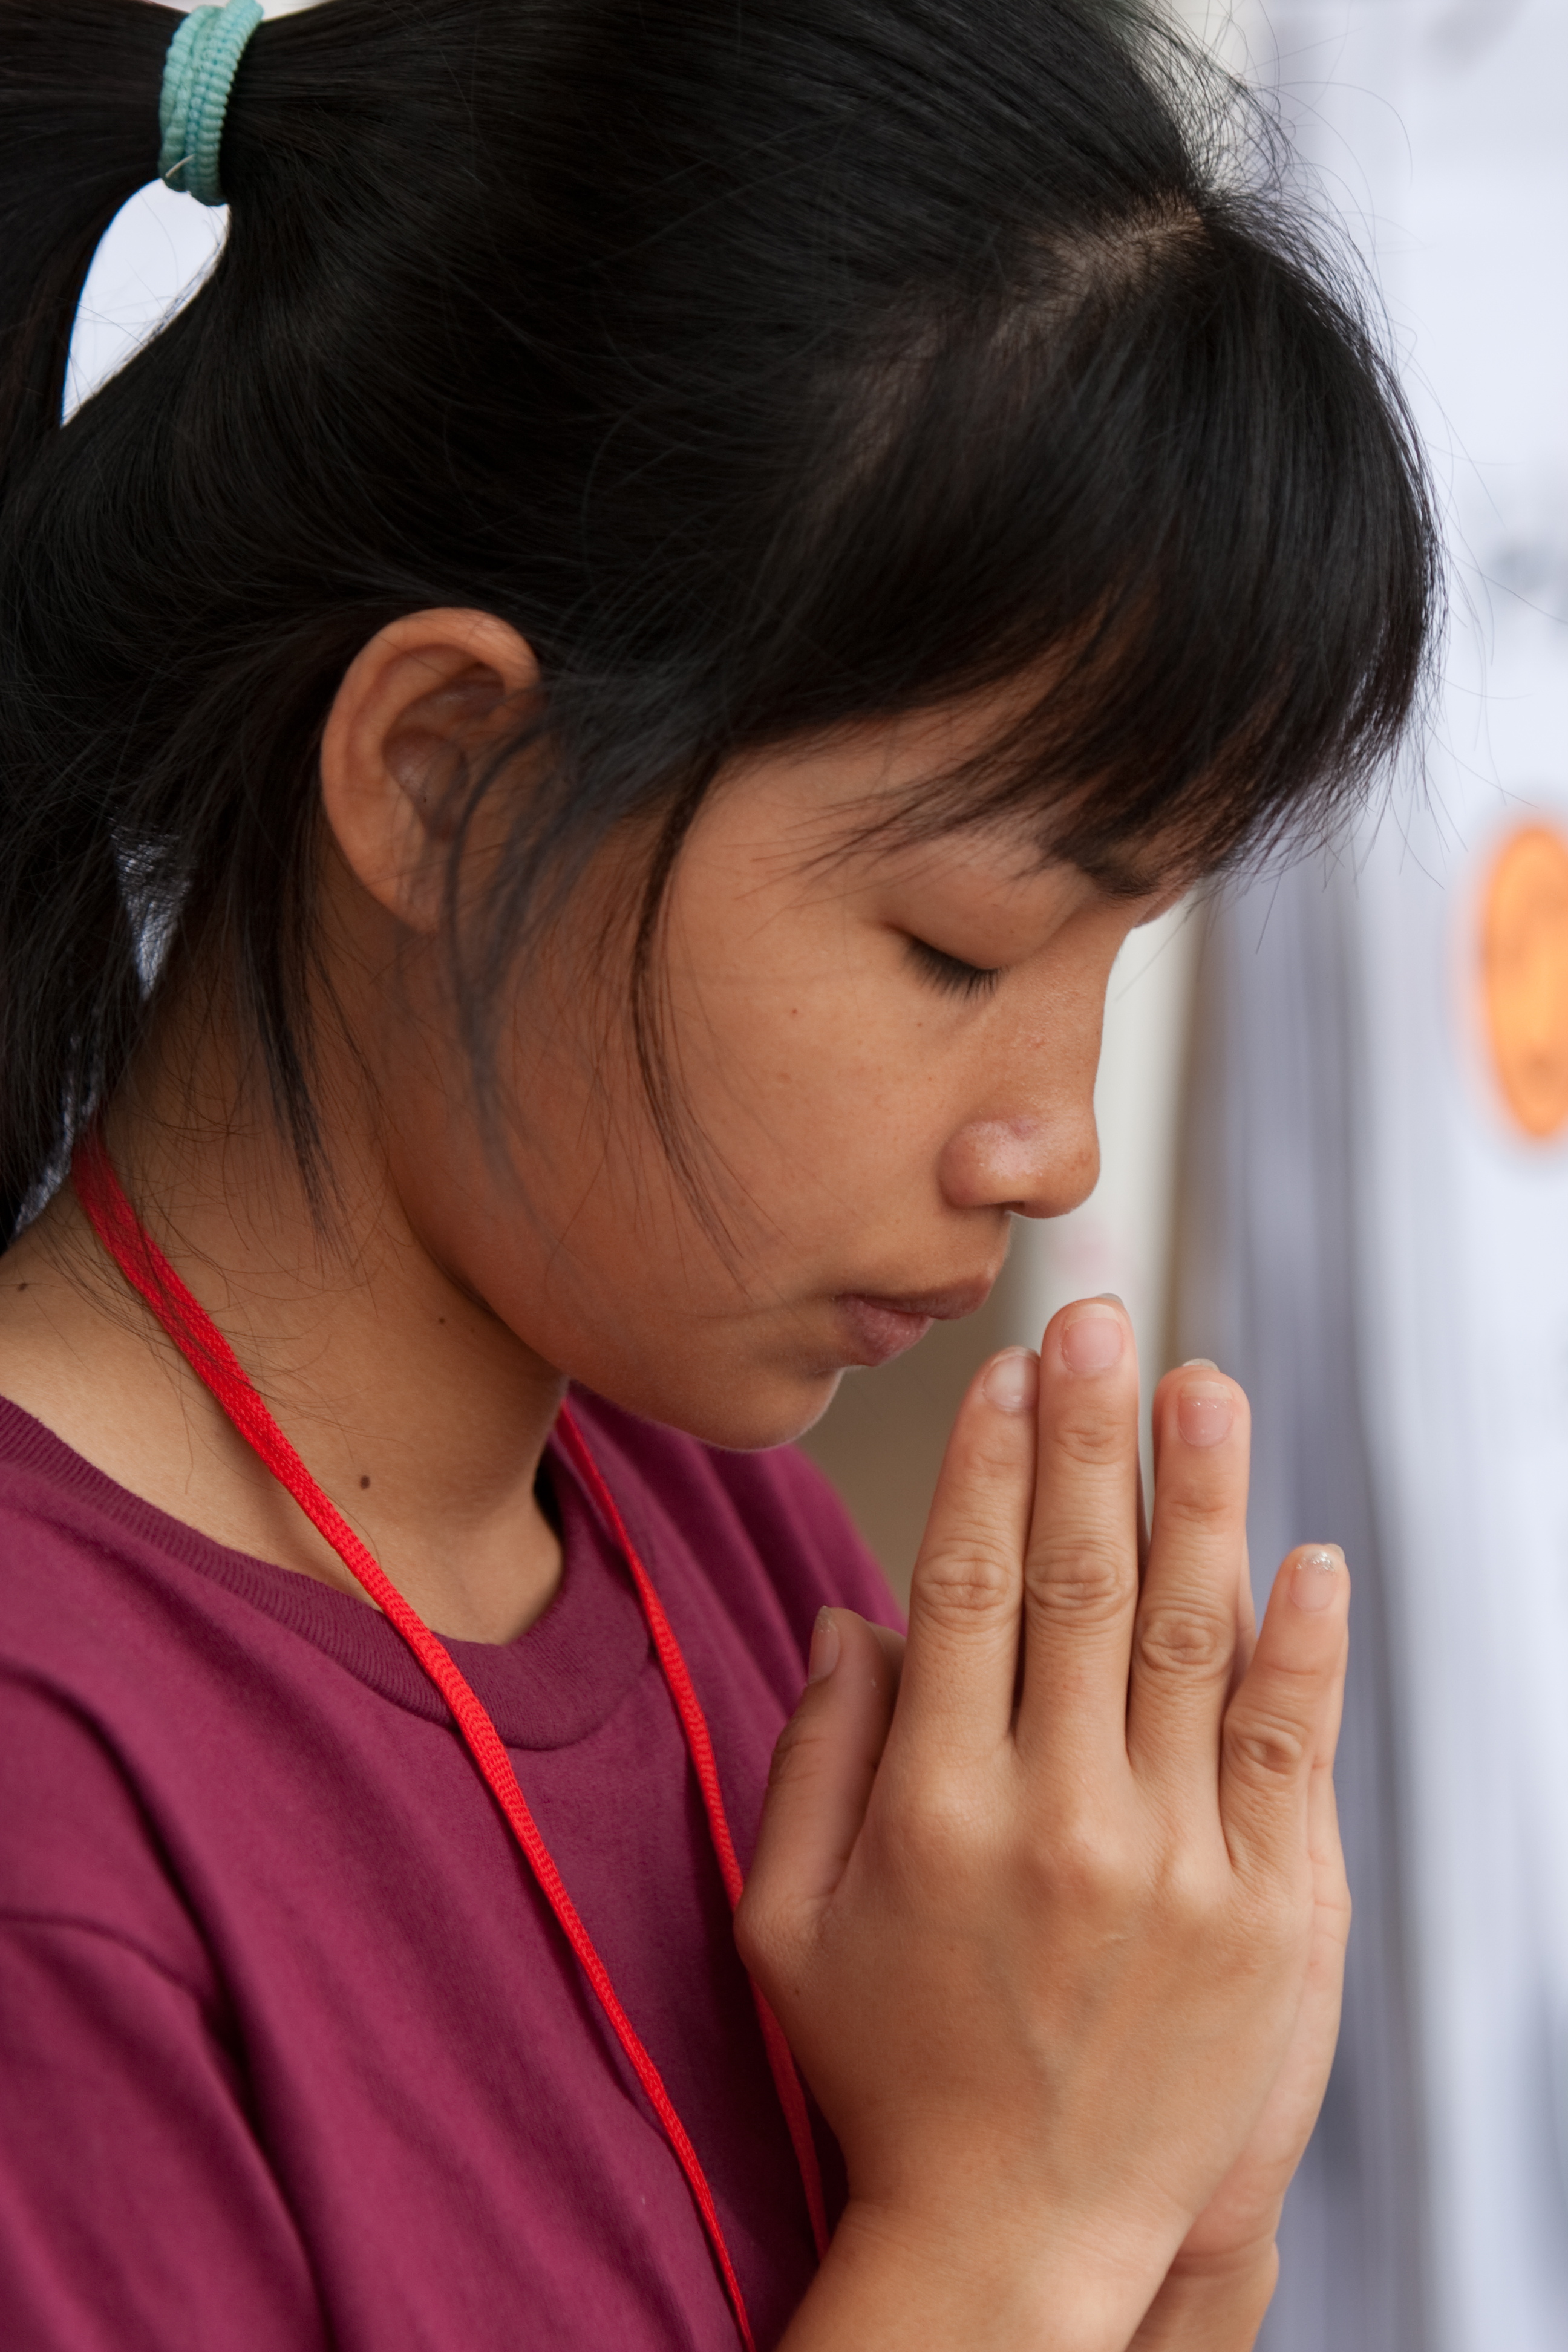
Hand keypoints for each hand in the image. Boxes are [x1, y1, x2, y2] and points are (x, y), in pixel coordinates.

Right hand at [740, 1299, 1349, 2350]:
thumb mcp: (786, 1927)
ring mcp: (1176, 1868)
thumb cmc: (888, 2072)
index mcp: (932, 1811)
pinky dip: (1303, 1642)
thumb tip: (853, 1611)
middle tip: (1099, 1318)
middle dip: (1087, 1434)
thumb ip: (811, 1759)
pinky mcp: (1272, 1915)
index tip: (1005, 1371)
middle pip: (1082, 1582)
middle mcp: (1057, 1821)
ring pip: (1194, 1637)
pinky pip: (1293, 1746)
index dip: (986, 1464)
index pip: (966, 1588)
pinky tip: (1306, 1553)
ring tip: (1205, 1386)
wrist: (1026, 2242)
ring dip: (1201, 1496)